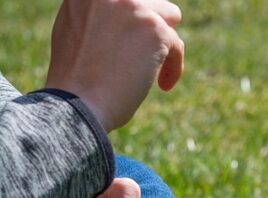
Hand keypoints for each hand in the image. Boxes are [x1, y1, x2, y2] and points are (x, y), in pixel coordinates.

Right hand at [44, 0, 184, 131]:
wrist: (77, 103)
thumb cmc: (76, 78)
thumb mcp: (76, 30)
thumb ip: (99, 16)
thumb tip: (128, 16)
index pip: (128, 0)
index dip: (135, 21)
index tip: (135, 43)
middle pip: (152, 2)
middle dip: (153, 28)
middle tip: (145, 56)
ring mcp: (133, 7)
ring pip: (171, 16)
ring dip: (166, 42)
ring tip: (153, 70)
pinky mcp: (155, 30)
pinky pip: (177, 45)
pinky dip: (174, 67)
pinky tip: (163, 85)